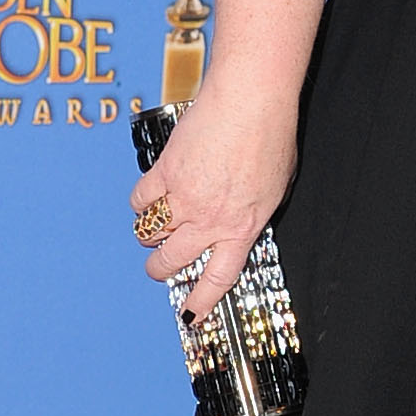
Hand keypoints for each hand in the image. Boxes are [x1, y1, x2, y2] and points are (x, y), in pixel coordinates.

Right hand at [129, 82, 298, 319]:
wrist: (250, 100)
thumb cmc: (271, 137)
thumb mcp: (274, 189)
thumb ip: (252, 213)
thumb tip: (238, 225)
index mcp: (242, 227)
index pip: (218, 278)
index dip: (201, 302)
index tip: (191, 315)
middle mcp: (210, 219)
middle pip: (173, 261)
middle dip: (161, 269)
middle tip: (159, 266)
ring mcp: (184, 197)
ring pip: (151, 234)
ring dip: (148, 236)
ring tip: (153, 229)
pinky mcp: (164, 172)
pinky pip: (140, 200)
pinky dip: (141, 203)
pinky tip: (148, 197)